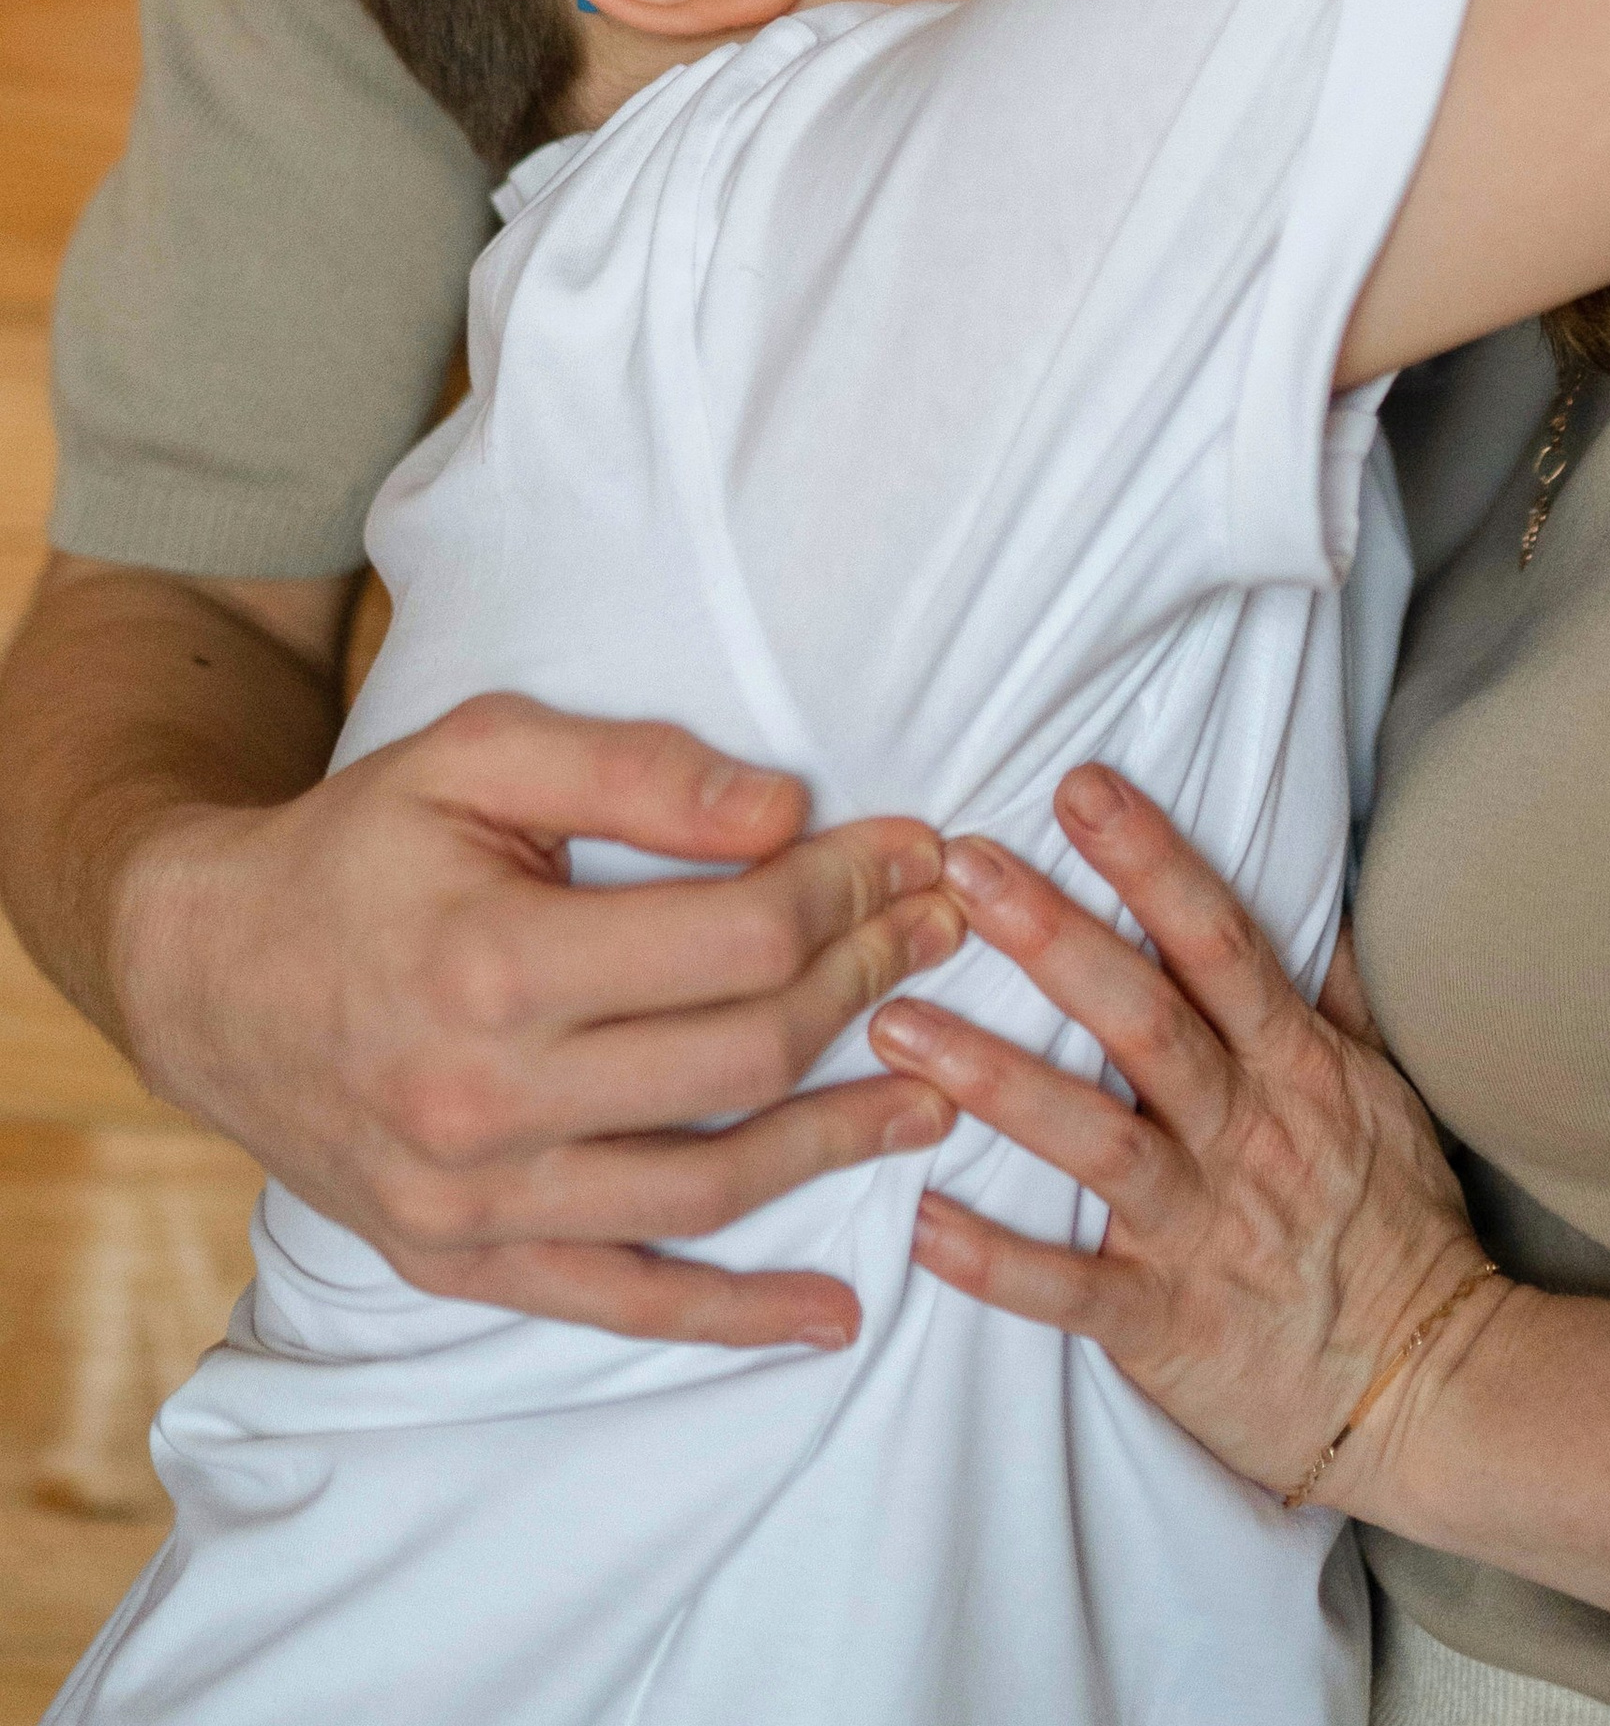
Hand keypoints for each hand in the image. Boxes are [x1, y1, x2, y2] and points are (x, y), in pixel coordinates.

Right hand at [115, 689, 962, 1345]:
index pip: (738, 937)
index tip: (917, 850)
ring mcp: (474, 1199)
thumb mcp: (479, 753)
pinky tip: (829, 1314)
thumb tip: (782, 809)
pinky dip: (732, 1318)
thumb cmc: (360, 845)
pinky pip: (620, 1301)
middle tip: (940, 936)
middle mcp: (486, 1100)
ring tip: (936, 1095)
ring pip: (707, 1187)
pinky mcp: (462, 1261)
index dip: (851, 889)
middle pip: (743, 1056)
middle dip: (868, 987)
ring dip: (839, 1142)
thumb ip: (633, 772)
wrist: (206, 972)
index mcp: (493, 962)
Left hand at [877, 766, 1497, 1507]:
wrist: (1431, 1383)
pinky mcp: (1165, 1325)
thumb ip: (1330, 988)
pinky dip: (998, 1262)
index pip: (1216, 941)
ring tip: (896, 1027)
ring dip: (993, 1081)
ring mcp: (1201, 1229)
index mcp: (1293, 1064)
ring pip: (1094, 1141)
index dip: (1149, 861)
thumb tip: (1310, 883)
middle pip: (1143, 1019)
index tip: (1080, 789)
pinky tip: (922, 1223)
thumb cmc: (1396, 1219)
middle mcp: (1244, 1133)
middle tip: (962, 868)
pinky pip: (1072, 1292)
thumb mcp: (1382, 1086)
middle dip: (1052, 937)